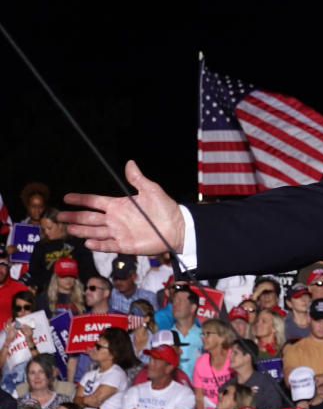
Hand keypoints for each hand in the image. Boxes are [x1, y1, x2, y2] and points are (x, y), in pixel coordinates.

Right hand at [61, 161, 185, 254]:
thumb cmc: (165, 208)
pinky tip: (87, 243)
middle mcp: (116, 219)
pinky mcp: (125, 245)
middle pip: (90, 218)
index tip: (67, 197)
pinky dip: (98, 245)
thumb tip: (130, 163)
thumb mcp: (151, 190)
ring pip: (95, 232)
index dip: (81, 199)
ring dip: (82, 231)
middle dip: (74, 217)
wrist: (177, 227)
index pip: (95, 201)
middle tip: (59, 216)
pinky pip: (108, 245)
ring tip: (68, 229)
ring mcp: (119, 232)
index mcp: (119, 205)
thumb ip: (137, 178)